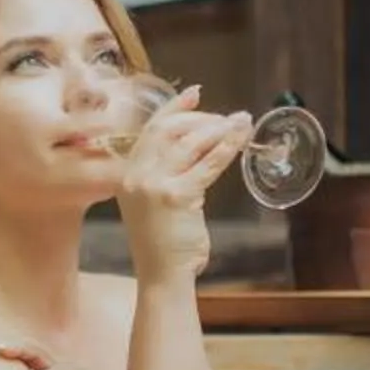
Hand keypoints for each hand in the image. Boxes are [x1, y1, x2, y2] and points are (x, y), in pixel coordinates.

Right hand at [116, 86, 251, 283]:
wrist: (162, 275)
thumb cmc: (163, 244)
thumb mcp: (156, 201)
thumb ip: (169, 174)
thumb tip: (201, 146)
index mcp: (127, 173)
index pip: (151, 129)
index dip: (174, 108)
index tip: (195, 94)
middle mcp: (136, 174)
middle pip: (170, 129)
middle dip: (202, 119)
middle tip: (228, 120)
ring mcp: (153, 184)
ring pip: (191, 142)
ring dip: (220, 129)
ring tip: (241, 124)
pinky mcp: (177, 195)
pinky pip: (208, 163)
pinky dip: (228, 148)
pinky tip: (241, 141)